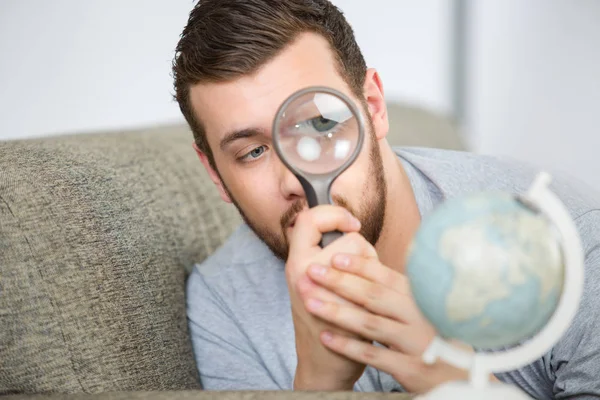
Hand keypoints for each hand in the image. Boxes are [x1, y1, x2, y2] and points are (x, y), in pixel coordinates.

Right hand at [286, 205, 376, 390]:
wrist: (323, 362)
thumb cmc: (321, 317)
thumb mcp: (309, 279)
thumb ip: (321, 253)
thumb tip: (347, 225)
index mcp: (295, 263)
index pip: (308, 219)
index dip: (331, 213)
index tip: (349, 223)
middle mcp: (305, 273)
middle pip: (348, 238)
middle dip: (362, 251)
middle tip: (355, 272)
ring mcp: (327, 291)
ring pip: (366, 259)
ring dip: (371, 270)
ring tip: (360, 290)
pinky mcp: (348, 309)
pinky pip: (375, 282)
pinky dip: (378, 288)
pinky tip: (368, 303)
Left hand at [303, 248, 470, 393]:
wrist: (460, 377)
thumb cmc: (434, 335)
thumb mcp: (424, 308)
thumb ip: (399, 291)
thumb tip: (365, 264)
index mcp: (421, 298)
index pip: (386, 277)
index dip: (360, 265)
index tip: (335, 256)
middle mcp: (420, 317)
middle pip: (374, 296)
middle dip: (340, 281)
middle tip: (313, 271)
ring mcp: (415, 343)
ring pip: (370, 324)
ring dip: (337, 312)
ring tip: (311, 302)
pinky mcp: (409, 368)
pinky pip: (373, 356)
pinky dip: (348, 346)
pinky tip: (326, 337)